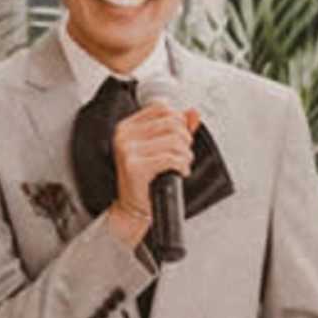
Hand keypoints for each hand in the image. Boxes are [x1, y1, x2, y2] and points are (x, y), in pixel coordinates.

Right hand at [104, 101, 200, 241]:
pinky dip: (182, 166)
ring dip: (185, 155)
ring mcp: (128, 151)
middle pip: (172, 122)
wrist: (132, 208)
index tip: (178, 138)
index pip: (162, 108)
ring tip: (181, 164)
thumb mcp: (160, 148)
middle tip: (182, 154)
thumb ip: (178, 127)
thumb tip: (193, 112)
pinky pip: (172, 158)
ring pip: (175, 140)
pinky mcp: (135, 166)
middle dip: (185, 140)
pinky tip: (178, 172)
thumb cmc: (145, 179)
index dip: (178, 121)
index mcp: (127, 127)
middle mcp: (124, 136)